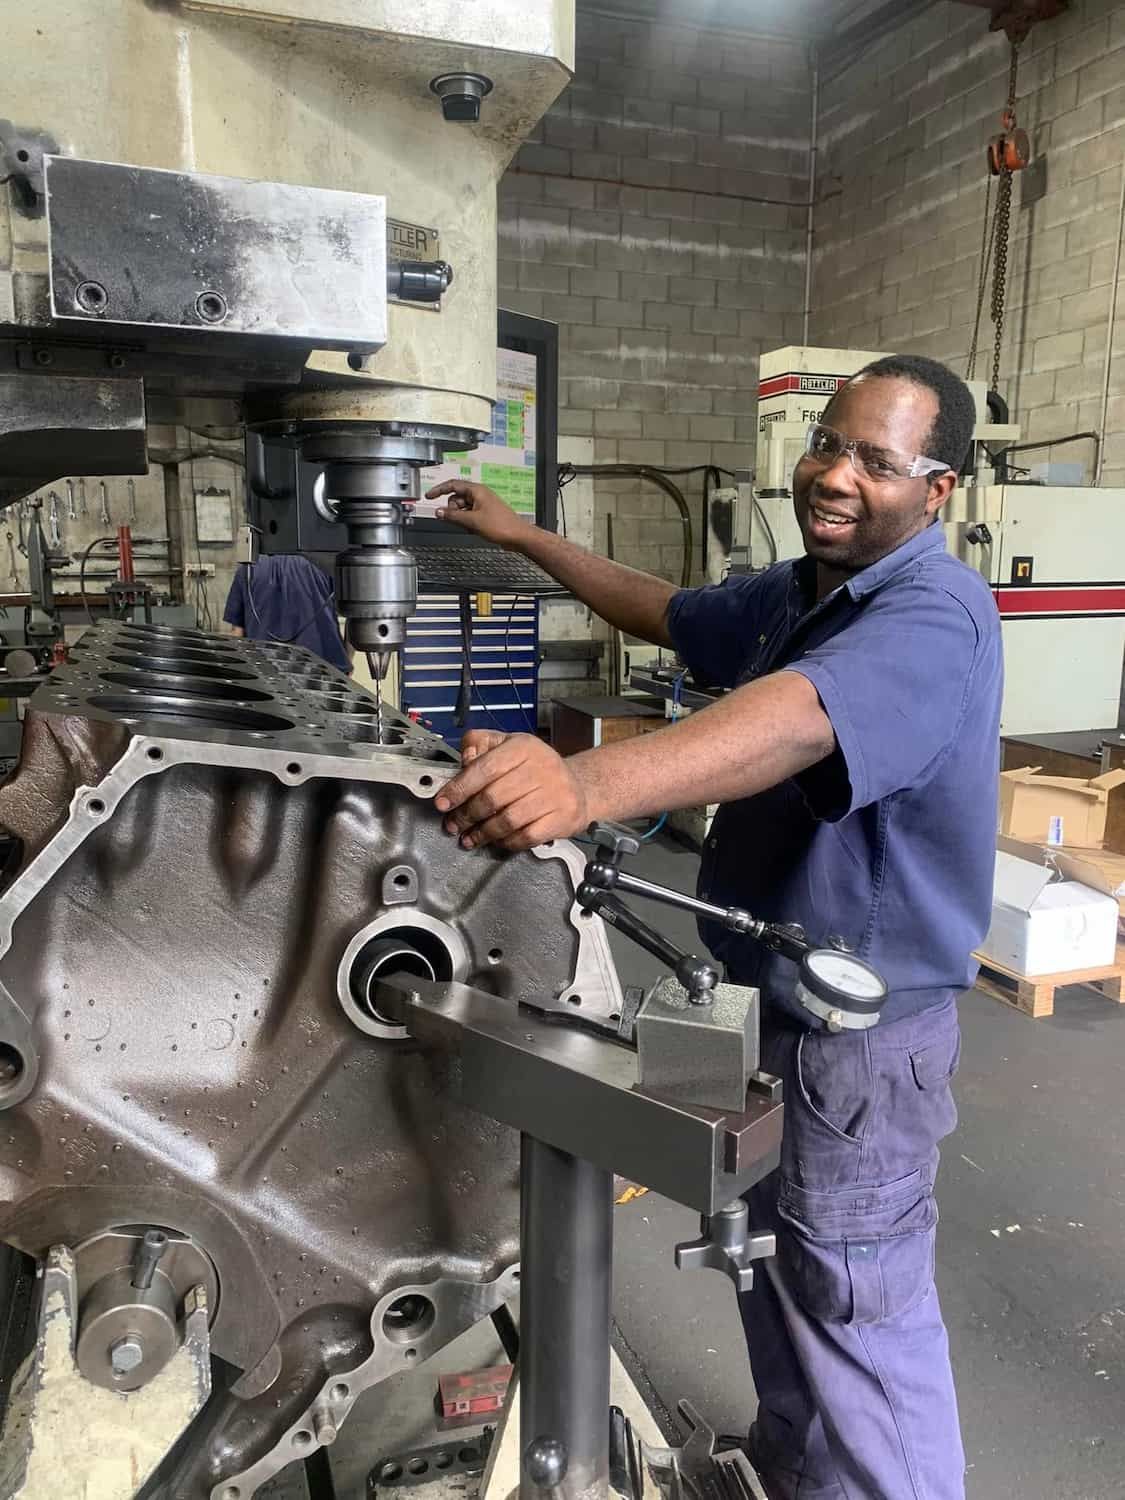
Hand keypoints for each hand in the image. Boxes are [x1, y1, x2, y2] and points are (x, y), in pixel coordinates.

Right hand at [425, 479, 527, 547]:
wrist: (518, 536)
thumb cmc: (502, 525)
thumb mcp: (472, 521)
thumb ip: (453, 516)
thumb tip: (439, 512)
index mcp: (477, 490)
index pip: (452, 485)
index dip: (439, 490)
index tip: (429, 496)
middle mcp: (479, 495)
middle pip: (456, 499)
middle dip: (453, 510)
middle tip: (459, 520)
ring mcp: (482, 504)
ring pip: (462, 508)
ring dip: (461, 518)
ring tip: (471, 526)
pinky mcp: (485, 514)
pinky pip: (469, 515)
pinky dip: (468, 522)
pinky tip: (475, 529)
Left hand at [434, 730, 590, 851]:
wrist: (579, 786)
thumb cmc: (536, 767)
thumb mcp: (508, 744)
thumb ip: (481, 744)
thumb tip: (464, 759)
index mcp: (524, 747)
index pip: (484, 768)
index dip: (459, 788)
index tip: (443, 803)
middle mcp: (542, 768)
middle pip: (493, 797)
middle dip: (467, 815)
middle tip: (453, 824)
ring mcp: (554, 795)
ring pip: (507, 820)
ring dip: (483, 833)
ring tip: (470, 837)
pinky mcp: (562, 819)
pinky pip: (525, 837)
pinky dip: (506, 842)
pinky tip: (496, 841)